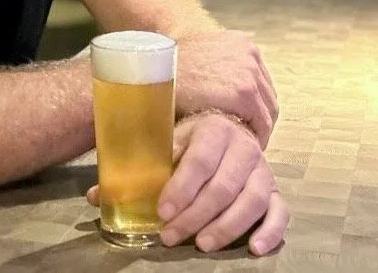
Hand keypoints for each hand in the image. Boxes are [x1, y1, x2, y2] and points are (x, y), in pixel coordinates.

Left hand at [86, 112, 288, 253]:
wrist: (226, 130)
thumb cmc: (189, 142)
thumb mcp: (165, 144)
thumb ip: (138, 168)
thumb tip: (97, 196)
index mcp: (213, 129)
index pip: (200, 160)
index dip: (181, 187)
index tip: (162, 210)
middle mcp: (243, 147)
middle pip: (224, 185)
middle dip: (196, 214)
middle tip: (171, 236)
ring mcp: (262, 169)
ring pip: (252, 200)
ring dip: (227, 226)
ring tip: (203, 245)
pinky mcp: (274, 190)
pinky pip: (280, 211)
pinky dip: (270, 231)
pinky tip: (254, 248)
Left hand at [175, 30, 277, 147]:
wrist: (164, 41)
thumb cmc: (167, 83)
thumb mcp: (183, 122)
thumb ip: (202, 144)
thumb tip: (200, 178)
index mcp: (241, 95)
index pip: (263, 129)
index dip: (255, 143)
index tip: (244, 149)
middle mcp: (250, 74)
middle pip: (269, 110)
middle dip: (259, 125)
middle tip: (244, 134)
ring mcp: (250, 56)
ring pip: (267, 90)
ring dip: (258, 105)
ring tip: (241, 115)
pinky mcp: (246, 44)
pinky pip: (259, 72)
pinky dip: (254, 84)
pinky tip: (239, 94)